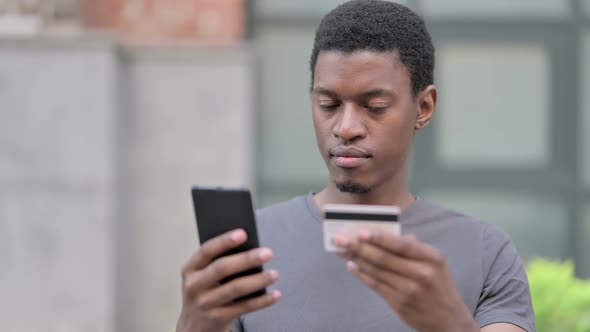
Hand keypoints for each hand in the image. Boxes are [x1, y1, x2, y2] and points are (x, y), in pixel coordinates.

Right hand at [177, 229, 280, 331]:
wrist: (195, 326)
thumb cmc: (205, 292)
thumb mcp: (203, 276)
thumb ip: (219, 262)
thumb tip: (250, 249)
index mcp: (190, 269)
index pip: (206, 250)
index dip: (224, 241)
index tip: (243, 233)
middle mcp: (194, 286)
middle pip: (222, 268)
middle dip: (247, 259)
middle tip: (267, 253)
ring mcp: (205, 303)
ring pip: (235, 289)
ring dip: (258, 280)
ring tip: (274, 274)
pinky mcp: (217, 319)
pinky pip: (244, 307)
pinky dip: (262, 301)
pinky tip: (274, 294)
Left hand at [334, 230, 477, 331]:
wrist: (448, 319)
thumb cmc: (438, 284)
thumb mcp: (435, 261)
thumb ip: (413, 247)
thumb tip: (385, 233)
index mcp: (431, 257)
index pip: (401, 245)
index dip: (379, 238)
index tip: (361, 232)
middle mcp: (421, 273)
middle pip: (384, 258)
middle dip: (359, 247)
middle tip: (340, 239)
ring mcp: (409, 290)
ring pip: (376, 271)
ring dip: (356, 258)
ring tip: (341, 249)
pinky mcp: (399, 303)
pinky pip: (375, 285)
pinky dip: (361, 274)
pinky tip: (351, 265)